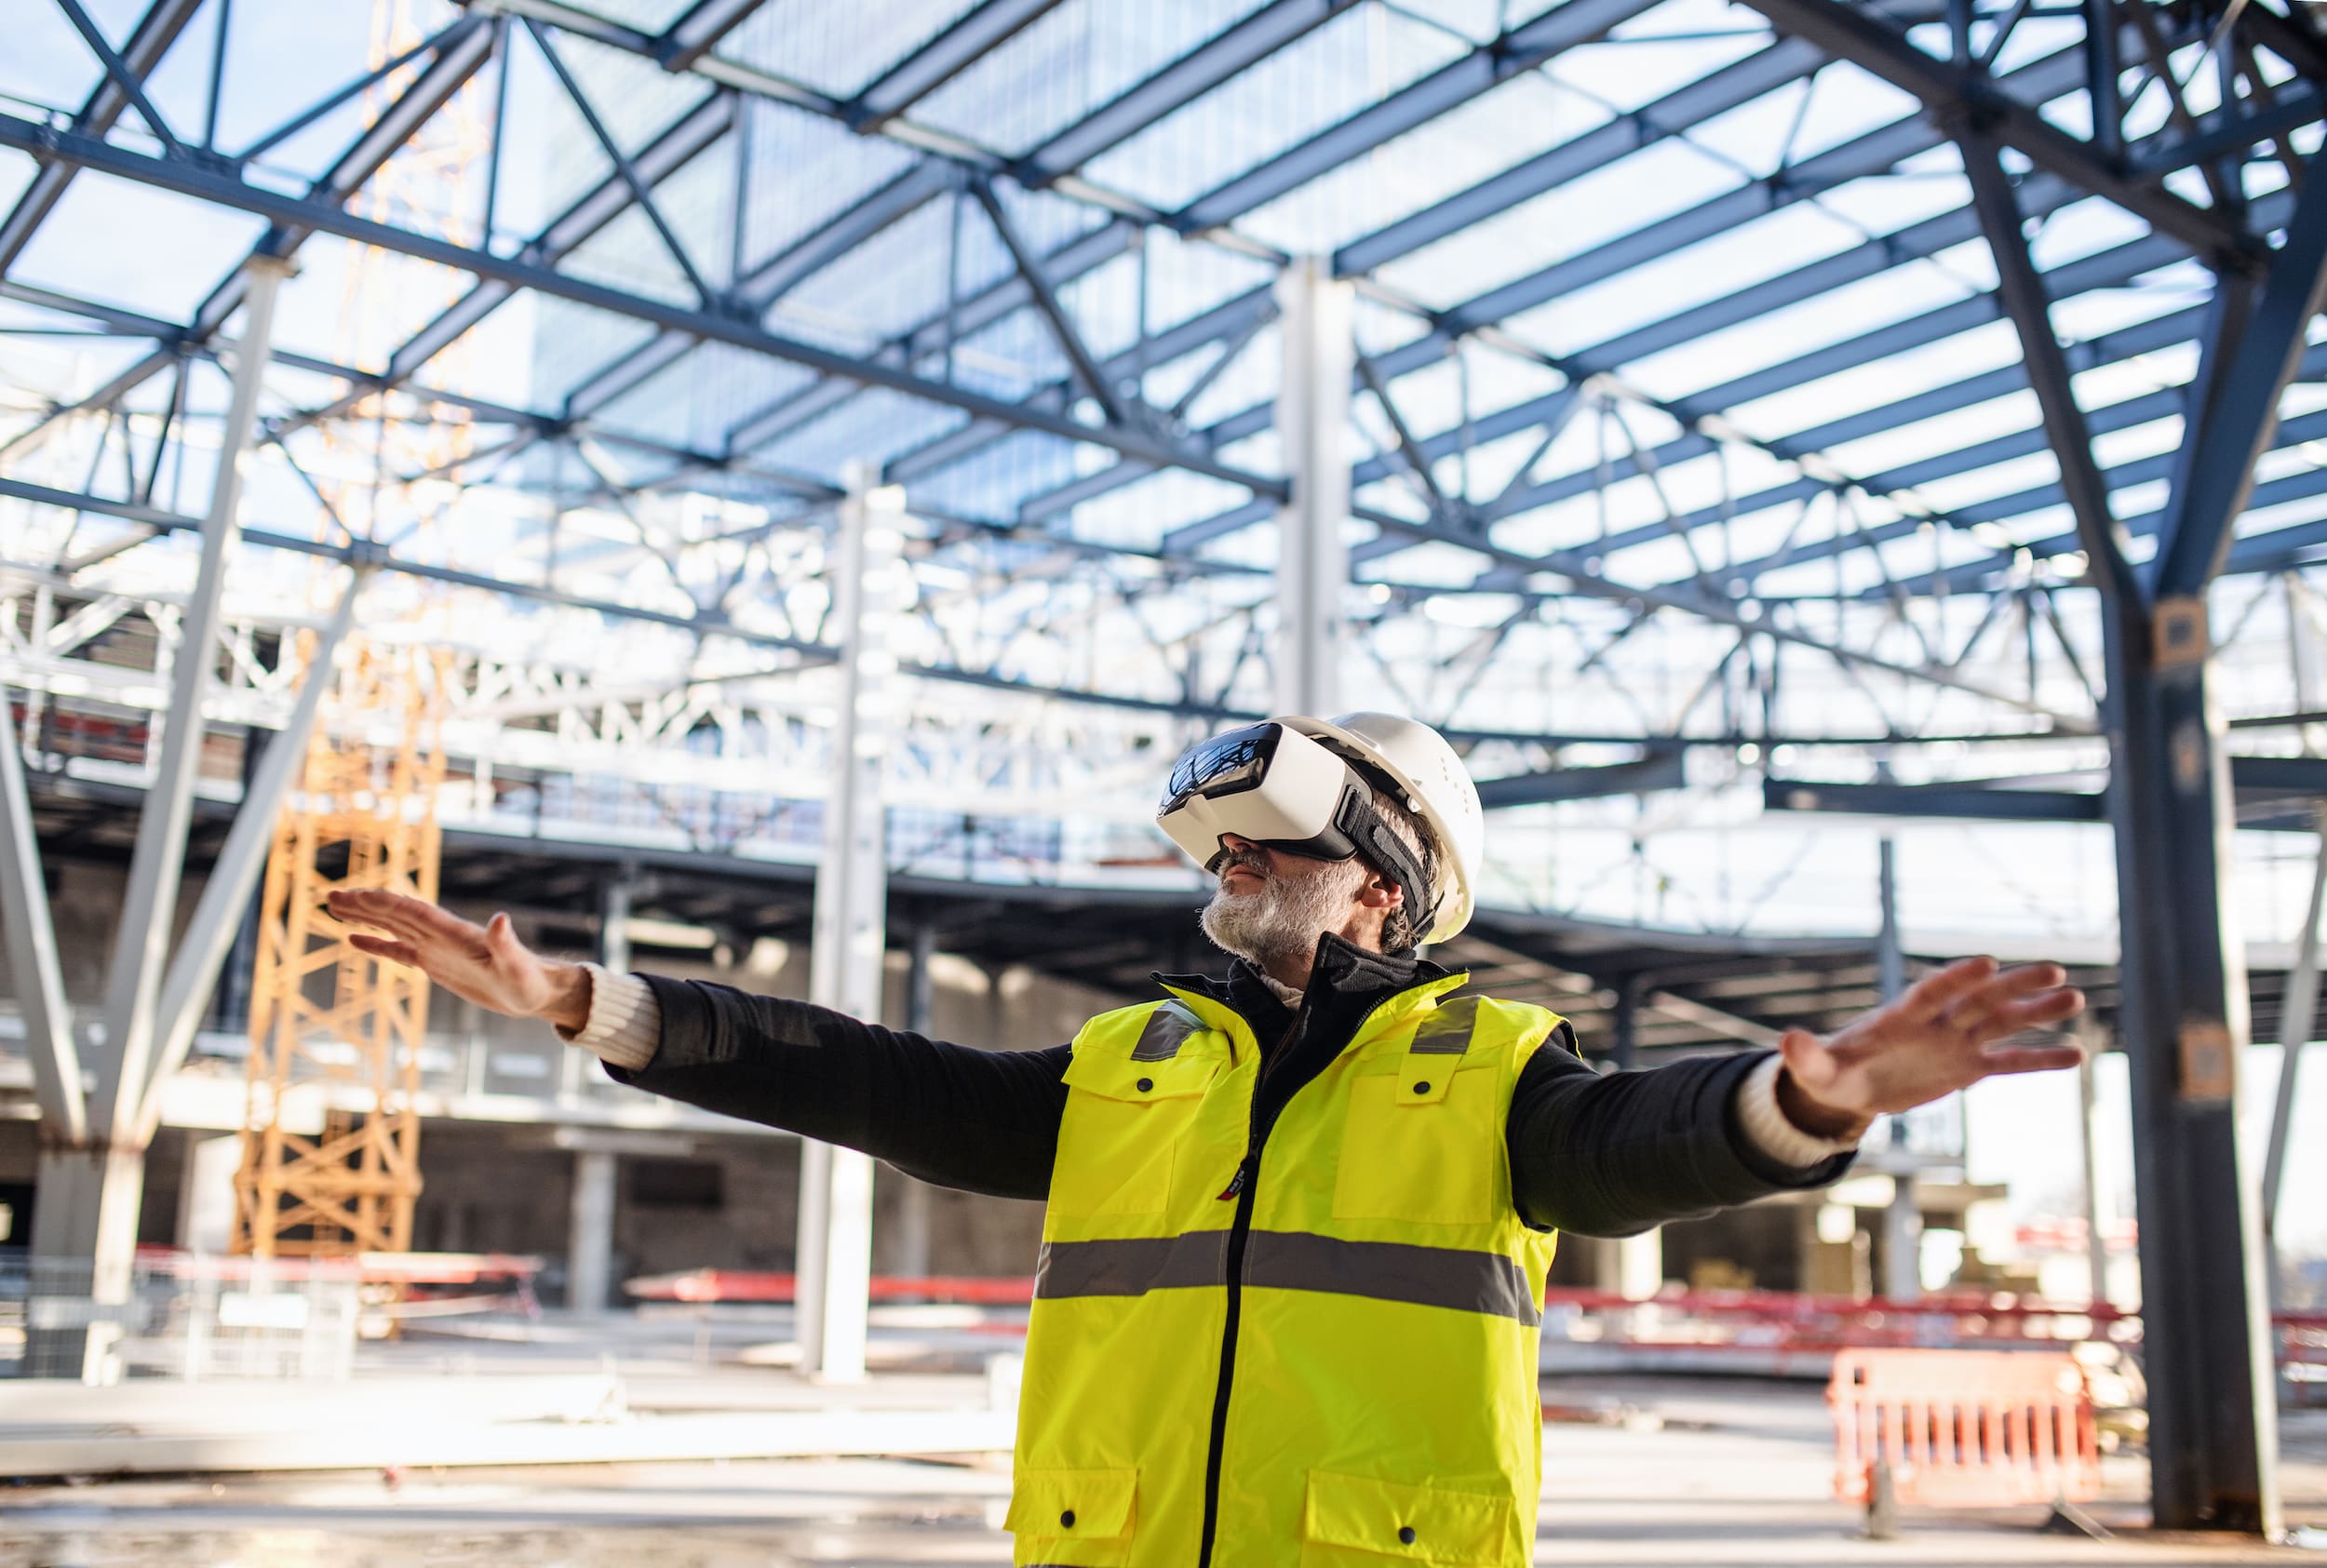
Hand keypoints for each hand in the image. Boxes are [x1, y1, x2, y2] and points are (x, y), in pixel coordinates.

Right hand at [325, 889, 593, 1033]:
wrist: (536, 992)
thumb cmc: (529, 980)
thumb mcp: (517, 966)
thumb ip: (505, 943)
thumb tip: (500, 918)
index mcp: (456, 933)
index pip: (414, 912)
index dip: (387, 903)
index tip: (357, 895)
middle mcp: (442, 935)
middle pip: (396, 914)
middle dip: (364, 904)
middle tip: (329, 895)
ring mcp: (436, 947)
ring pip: (392, 927)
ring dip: (364, 916)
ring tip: (333, 906)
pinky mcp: (435, 963)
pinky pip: (399, 950)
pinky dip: (375, 943)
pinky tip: (353, 939)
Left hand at [1775, 956, 2085, 1140]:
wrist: (1851, 1086)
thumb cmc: (1832, 1072)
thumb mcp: (1816, 1071)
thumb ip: (1807, 1056)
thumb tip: (1786, 1042)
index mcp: (1900, 1017)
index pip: (1932, 992)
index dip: (1957, 978)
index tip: (1986, 961)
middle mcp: (1935, 1023)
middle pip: (1979, 999)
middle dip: (2013, 986)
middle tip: (2054, 971)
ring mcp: (1955, 1042)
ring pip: (2002, 1023)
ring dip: (2036, 1013)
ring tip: (2075, 998)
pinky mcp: (1967, 1067)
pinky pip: (2009, 1063)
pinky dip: (2039, 1060)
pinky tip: (2075, 1055)